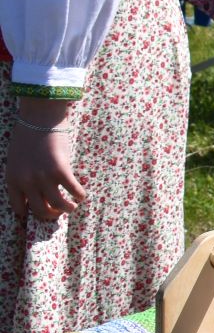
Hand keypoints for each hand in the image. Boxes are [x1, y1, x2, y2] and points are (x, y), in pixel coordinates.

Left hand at [7, 100, 84, 226]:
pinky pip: (73, 190)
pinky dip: (80, 195)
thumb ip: (23, 175)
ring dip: (67, 208)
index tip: (40, 210)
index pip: (20, 208)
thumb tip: (37, 188)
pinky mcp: (61, 170)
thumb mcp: (16, 160)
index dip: (30, 212)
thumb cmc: (27, 134)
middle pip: (40, 210)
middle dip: (51, 214)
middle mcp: (27, 182)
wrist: (39, 117)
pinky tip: (81, 194)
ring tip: (72, 206)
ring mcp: (44, 177)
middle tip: (58, 211)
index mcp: (12, 180)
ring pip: (58, 205)